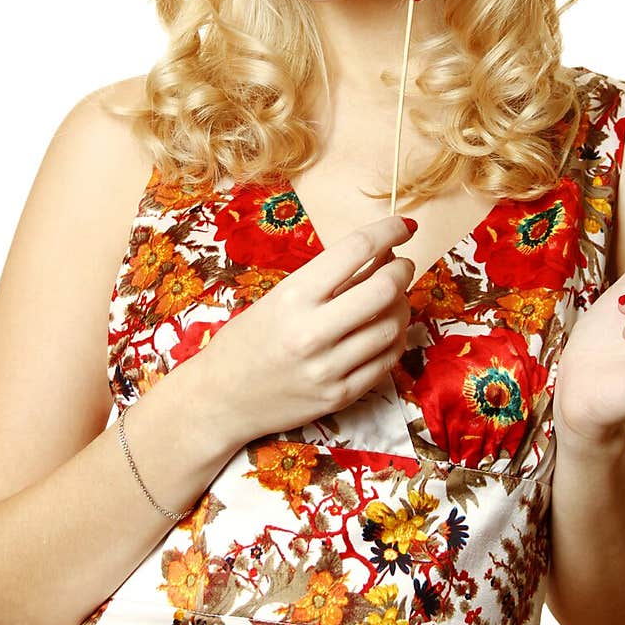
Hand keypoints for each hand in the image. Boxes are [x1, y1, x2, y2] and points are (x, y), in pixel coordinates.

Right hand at [198, 213, 416, 442]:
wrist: (221, 398)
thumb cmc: (248, 340)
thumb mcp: (279, 298)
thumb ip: (329, 279)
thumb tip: (382, 253)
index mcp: (293, 296)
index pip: (356, 249)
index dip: (389, 230)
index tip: (403, 225)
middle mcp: (312, 332)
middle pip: (384, 289)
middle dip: (402, 270)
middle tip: (401, 265)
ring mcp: (328, 368)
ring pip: (392, 326)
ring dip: (402, 304)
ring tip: (392, 299)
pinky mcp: (340, 396)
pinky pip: (387, 361)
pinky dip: (395, 338)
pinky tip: (386, 329)